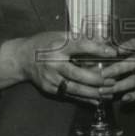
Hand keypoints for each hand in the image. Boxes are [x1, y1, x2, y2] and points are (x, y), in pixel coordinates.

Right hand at [0, 31, 118, 104]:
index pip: (80, 46)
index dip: (97, 49)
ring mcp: (50, 78)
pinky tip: (96, 101)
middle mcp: (54, 63)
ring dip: (93, 92)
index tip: (112, 52)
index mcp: (58, 45)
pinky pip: (69, 95)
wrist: (22, 59)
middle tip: (112, 80)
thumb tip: (103, 41)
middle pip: (77, 73)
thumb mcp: (60, 35)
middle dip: (96, 78)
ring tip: (108, 92)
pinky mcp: (49, 88)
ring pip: (74, 88)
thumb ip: (80, 39)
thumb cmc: (44, 43)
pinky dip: (84, 99)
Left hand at [97, 37, 134, 103]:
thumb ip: (106, 51)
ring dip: (119, 86)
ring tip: (104, 90)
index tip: (118, 50)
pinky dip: (134, 95)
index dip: (129, 46)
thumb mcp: (112, 50)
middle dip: (118, 69)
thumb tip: (94, 54)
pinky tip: (123, 98)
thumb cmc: (116, 58)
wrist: (129, 70)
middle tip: (103, 74)